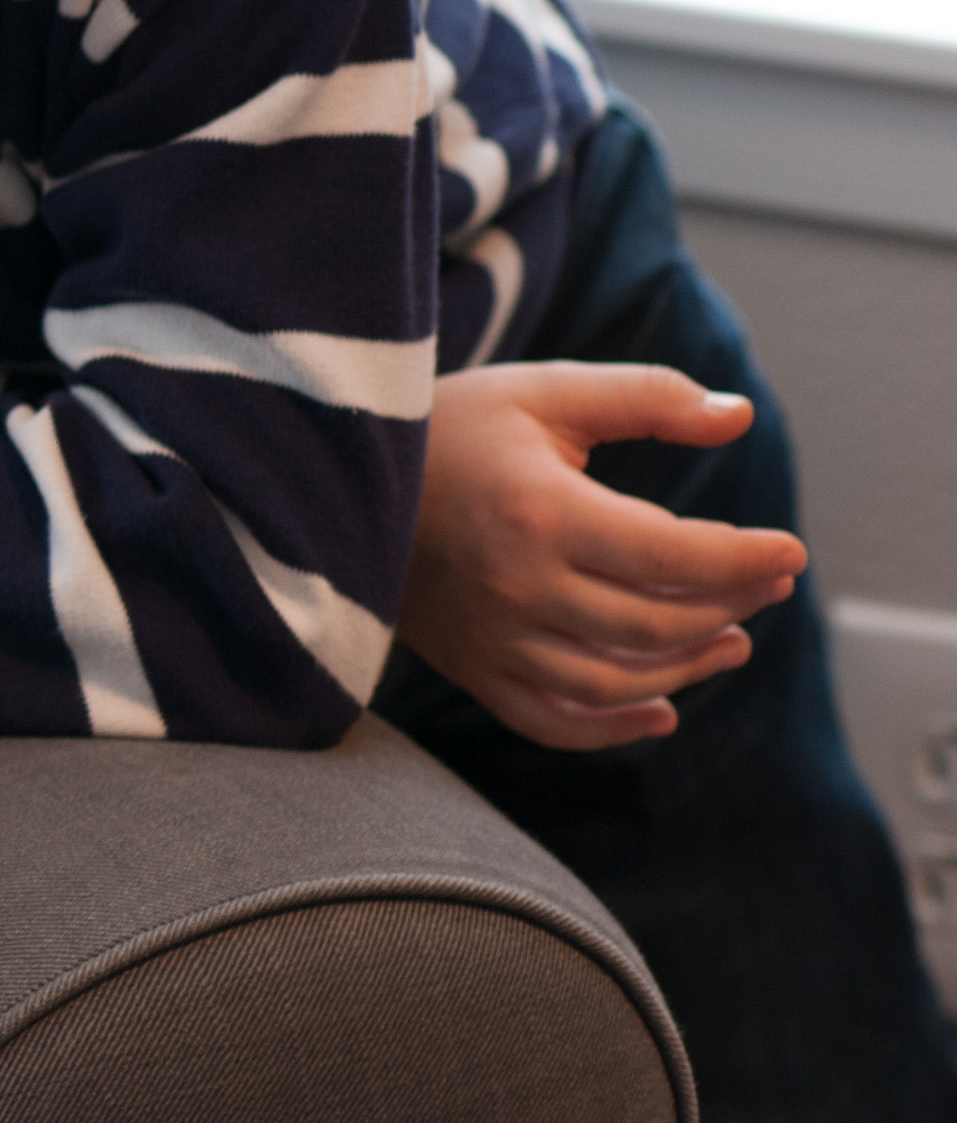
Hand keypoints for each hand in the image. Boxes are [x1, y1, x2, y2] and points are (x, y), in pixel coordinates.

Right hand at [400, 362, 806, 751]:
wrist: (333, 475)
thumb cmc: (447, 425)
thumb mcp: (542, 393)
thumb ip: (646, 397)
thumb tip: (740, 417)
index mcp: (540, 512)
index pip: (676, 555)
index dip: (746, 557)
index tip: (791, 550)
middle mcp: (516, 586)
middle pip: (656, 625)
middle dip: (730, 606)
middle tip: (767, 583)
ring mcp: (490, 636)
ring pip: (615, 682)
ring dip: (689, 669)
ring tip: (733, 641)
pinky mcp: (468, 665)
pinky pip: (551, 721)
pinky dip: (613, 729)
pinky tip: (662, 712)